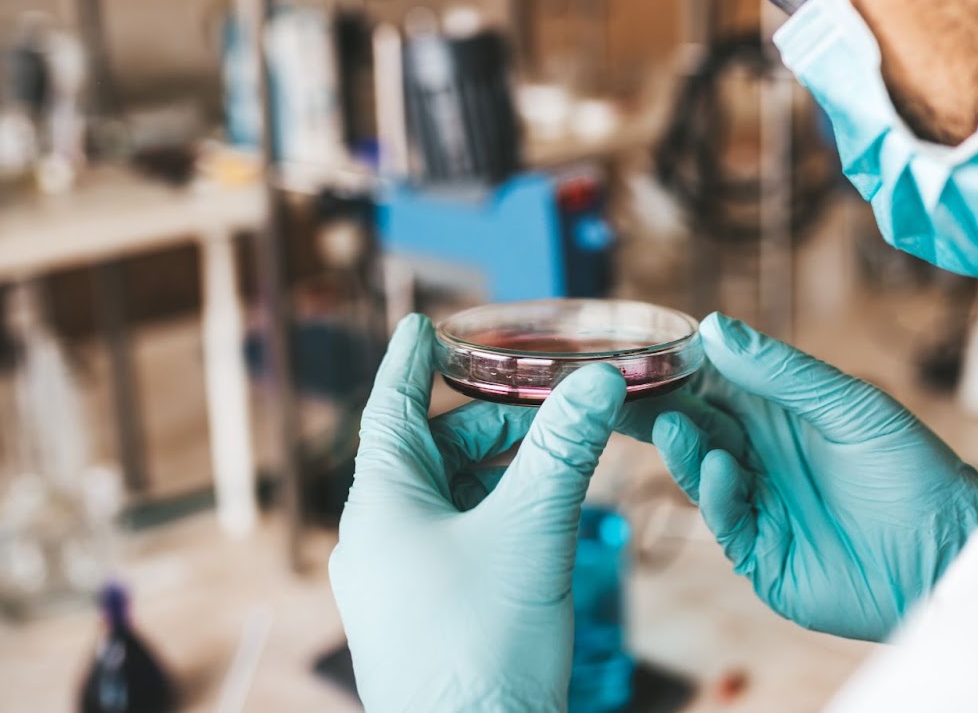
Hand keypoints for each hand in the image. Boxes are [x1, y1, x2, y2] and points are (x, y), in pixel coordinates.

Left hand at [329, 314, 627, 712]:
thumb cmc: (480, 649)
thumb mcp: (531, 531)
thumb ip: (564, 449)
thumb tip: (598, 381)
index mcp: (381, 506)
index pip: (392, 408)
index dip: (412, 362)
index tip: (422, 327)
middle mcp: (379, 539)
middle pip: (432, 454)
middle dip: (491, 425)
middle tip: (548, 403)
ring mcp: (398, 584)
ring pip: (449, 501)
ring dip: (501, 473)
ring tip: (559, 462)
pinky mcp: (425, 619)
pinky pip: (457, 543)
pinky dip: (498, 517)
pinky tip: (541, 522)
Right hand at [632, 313, 977, 641]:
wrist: (949, 555)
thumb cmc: (914, 472)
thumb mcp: (850, 407)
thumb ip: (783, 373)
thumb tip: (715, 328)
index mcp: (780, 414)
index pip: (713, 383)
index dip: (675, 368)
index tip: (634, 350)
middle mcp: (761, 457)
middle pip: (692, 426)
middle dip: (652, 408)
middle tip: (606, 389)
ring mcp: (759, 506)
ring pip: (700, 472)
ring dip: (681, 447)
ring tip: (671, 424)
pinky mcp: (762, 555)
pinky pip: (725, 520)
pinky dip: (715, 493)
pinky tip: (719, 469)